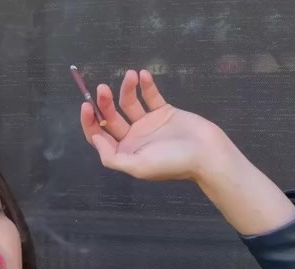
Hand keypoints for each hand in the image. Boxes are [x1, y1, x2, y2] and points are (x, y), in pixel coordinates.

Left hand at [80, 68, 234, 182]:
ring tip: (131, 75)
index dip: (90, 122)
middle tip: (103, 89)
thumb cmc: (173, 162)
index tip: (87, 105)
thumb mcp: (138, 167)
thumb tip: (95, 139)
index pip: (100, 136)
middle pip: (112, 117)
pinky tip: (143, 75)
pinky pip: (150, 96)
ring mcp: (149, 124)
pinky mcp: (164, 112)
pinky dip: (146, 86)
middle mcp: (134, 138)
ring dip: (126, 89)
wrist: (207, 154)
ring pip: (129, 103)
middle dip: (104, 103)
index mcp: (126, 153)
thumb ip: (113, 158)